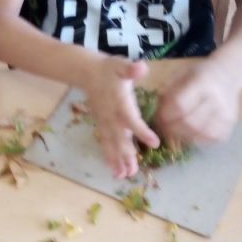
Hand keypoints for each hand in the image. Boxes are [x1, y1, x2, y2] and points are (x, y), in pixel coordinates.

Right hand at [82, 57, 159, 178]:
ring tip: (123, 176)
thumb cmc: (109, 69)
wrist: (88, 73)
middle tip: (132, 172)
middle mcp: (111, 116)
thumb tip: (140, 68)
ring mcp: (105, 122)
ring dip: (117, 160)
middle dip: (126, 155)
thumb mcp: (120, 65)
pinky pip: (105, 143)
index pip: (131, 119)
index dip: (142, 131)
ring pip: (112, 144)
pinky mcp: (102, 125)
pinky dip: (109, 156)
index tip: (154, 143)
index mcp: (119, 103)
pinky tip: (114, 170)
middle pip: (119, 138)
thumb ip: (130, 69)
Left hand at [156, 58, 239, 147]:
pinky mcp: (231, 124)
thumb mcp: (181, 75)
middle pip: (190, 122)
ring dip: (184, 137)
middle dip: (173, 129)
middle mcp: (216, 98)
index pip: (180, 104)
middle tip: (164, 129)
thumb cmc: (198, 75)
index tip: (158, 118)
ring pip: (201, 134)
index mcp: (202, 82)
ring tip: (175, 133)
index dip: (166, 115)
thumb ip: (169, 93)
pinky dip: (198, 140)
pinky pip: (212, 139)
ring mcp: (226, 113)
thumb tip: (157, 116)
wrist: (227, 75)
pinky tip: (190, 134)